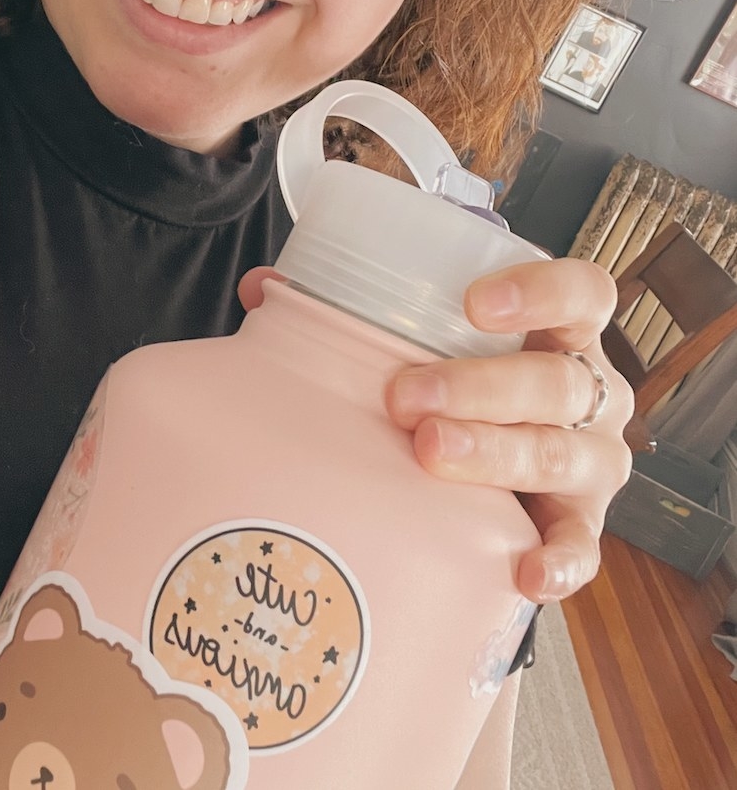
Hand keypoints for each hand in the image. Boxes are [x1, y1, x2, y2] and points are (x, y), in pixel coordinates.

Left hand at [386, 257, 632, 602]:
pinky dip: (561, 560)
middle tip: (407, 397)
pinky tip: (528, 570)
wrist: (490, 469)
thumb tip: (264, 288)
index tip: (473, 304)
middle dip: (481, 386)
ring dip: (494, 453)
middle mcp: (590, 393)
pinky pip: (583, 546)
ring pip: (560, 454)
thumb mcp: (423, 340)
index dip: (539, 292)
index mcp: (560, 332)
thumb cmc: (456, 381)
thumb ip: (352, 311)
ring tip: (430, 453)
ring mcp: (592, 462)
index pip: (582, 293)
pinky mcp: (581, 524)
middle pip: (557, 381)